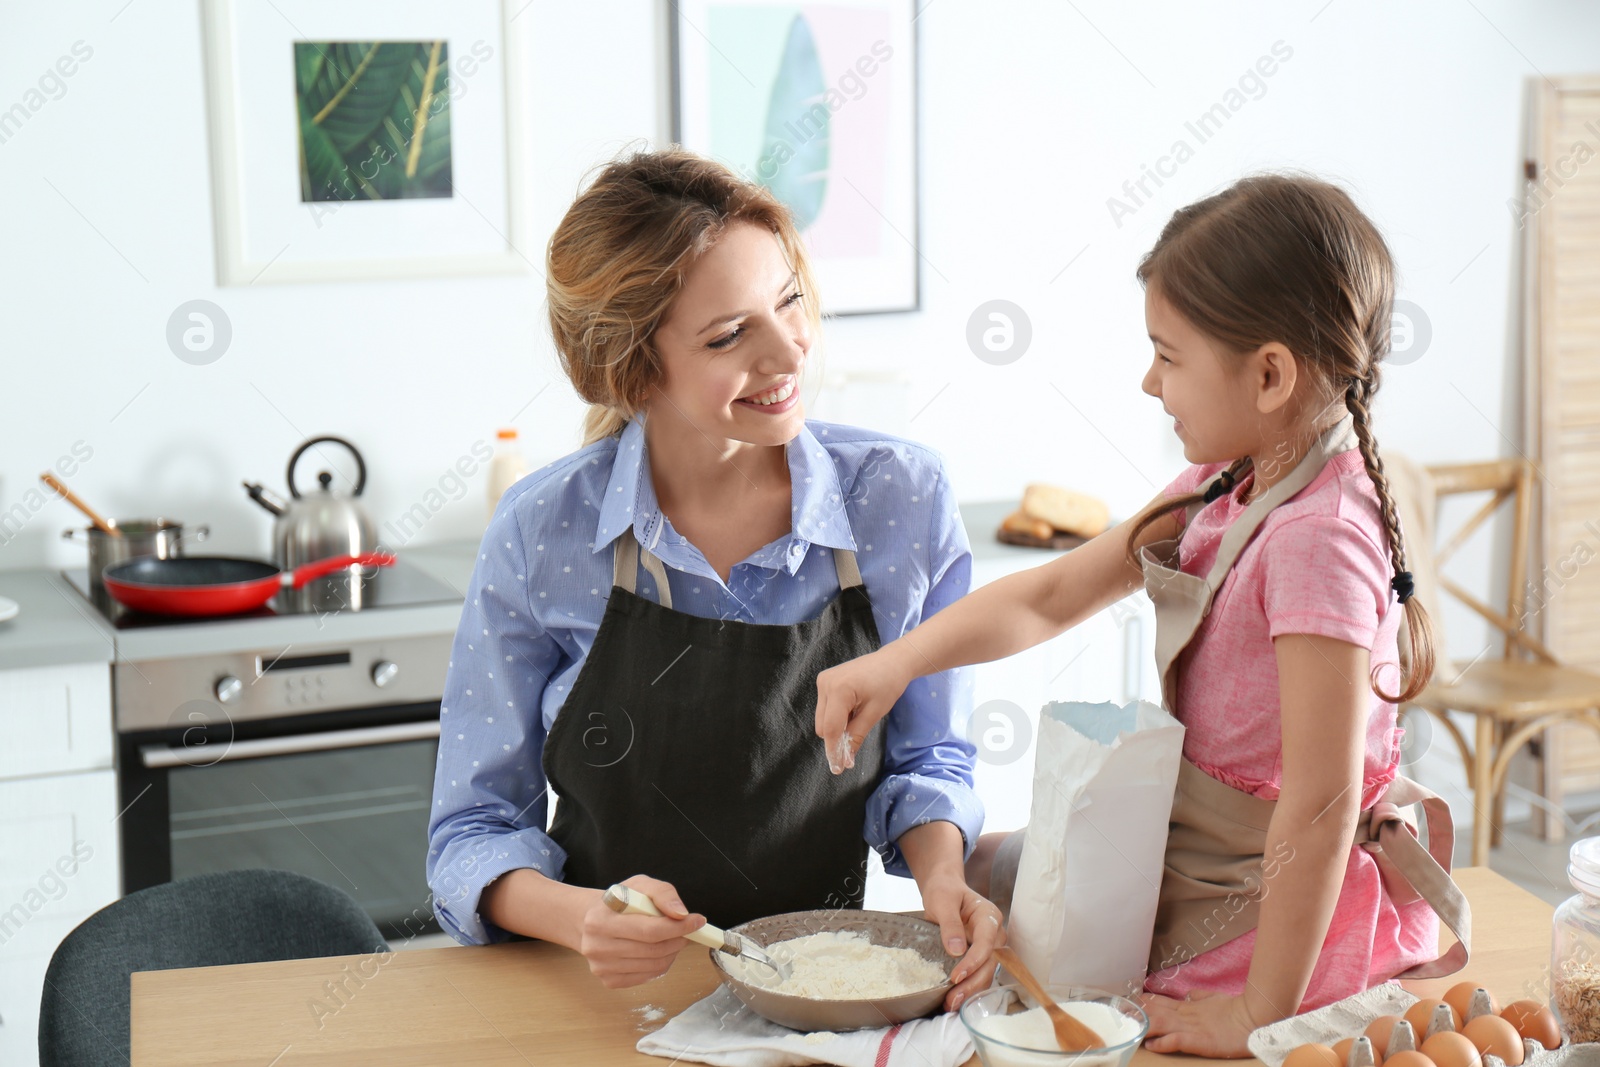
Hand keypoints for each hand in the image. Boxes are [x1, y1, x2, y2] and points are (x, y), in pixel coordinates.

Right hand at [576, 875, 705, 987]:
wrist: (591, 921)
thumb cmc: (620, 902)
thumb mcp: (639, 885)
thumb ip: (662, 893)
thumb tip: (681, 913)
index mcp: (601, 919)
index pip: (649, 929)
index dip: (678, 927)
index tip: (697, 921)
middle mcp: (596, 946)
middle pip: (653, 949)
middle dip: (679, 939)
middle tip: (689, 931)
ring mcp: (601, 967)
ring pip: (653, 965)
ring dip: (673, 952)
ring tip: (674, 939)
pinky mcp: (608, 981)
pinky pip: (647, 977)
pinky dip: (661, 965)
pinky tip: (660, 951)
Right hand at [814, 647, 914, 772]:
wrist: (892, 661)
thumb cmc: (888, 684)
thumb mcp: (875, 713)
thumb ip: (856, 736)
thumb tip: (845, 760)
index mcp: (839, 689)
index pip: (831, 728)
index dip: (834, 750)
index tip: (838, 768)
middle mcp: (825, 683)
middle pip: (823, 726)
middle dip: (836, 738)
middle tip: (854, 745)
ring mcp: (823, 681)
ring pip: (822, 719)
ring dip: (837, 727)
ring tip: (858, 718)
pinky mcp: (824, 681)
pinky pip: (825, 708)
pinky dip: (837, 716)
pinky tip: (853, 710)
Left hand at [919, 873, 1004, 1013]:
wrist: (944, 889)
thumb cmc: (944, 891)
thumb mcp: (942, 901)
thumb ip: (950, 924)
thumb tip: (956, 950)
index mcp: (989, 916)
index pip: (986, 943)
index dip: (973, 962)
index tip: (956, 976)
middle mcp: (994, 933)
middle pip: (990, 962)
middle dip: (972, 982)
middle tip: (953, 998)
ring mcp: (989, 946)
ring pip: (986, 972)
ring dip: (971, 990)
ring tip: (951, 1003)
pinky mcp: (980, 956)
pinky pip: (978, 974)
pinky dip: (968, 987)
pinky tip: (953, 999)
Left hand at [1138, 989, 1260, 1057]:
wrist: (1253, 1017)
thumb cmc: (1235, 1009)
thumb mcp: (1214, 999)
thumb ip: (1200, 997)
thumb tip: (1189, 994)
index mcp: (1189, 1006)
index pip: (1160, 1002)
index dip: (1143, 1002)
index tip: (1128, 1000)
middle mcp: (1185, 1015)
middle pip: (1155, 1012)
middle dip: (1137, 1014)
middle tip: (1119, 1014)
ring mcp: (1191, 1027)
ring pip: (1161, 1024)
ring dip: (1144, 1026)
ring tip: (1129, 1028)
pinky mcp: (1198, 1041)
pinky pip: (1176, 1041)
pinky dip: (1162, 1042)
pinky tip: (1151, 1044)